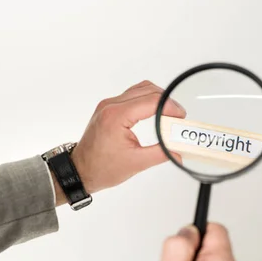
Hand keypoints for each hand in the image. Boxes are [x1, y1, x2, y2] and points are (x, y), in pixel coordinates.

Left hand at [71, 80, 185, 194]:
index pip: (151, 101)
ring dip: (157, 98)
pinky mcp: (108, 108)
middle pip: (147, 90)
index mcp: (116, 117)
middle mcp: (110, 106)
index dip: (171, 107)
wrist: (80, 170)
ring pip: (139, 89)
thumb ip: (161, 154)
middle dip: (166, 101)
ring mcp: (108, 105)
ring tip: (168, 115)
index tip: (181, 117)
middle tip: (177, 117)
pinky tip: (154, 113)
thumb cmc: (100, 168)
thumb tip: (178, 150)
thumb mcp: (136, 163)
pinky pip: (131, 96)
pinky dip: (146, 100)